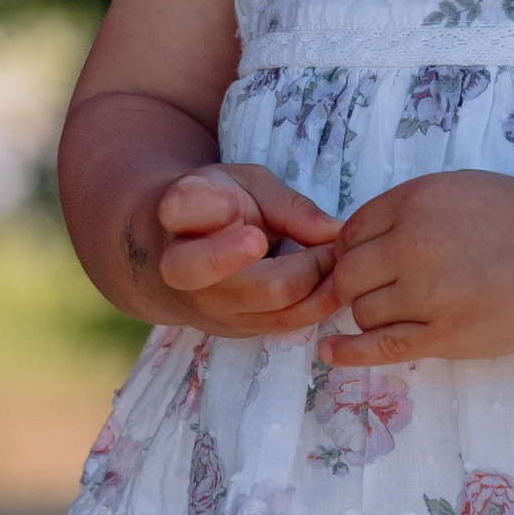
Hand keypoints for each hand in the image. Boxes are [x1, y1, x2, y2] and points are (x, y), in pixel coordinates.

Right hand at [145, 160, 342, 335]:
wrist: (174, 253)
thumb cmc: (217, 205)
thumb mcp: (247, 185)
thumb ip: (287, 204)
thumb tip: (333, 231)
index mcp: (178, 214)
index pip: (183, 209)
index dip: (212, 207)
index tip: (236, 205)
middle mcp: (182, 269)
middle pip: (249, 279)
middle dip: (303, 265)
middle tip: (333, 246)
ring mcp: (208, 306)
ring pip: (277, 306)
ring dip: (321, 285)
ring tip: (339, 260)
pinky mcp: (233, 329)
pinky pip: (287, 322)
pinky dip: (320, 303)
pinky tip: (333, 281)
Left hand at [319, 168, 513, 368]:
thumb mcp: (457, 190)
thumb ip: (407, 211)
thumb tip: (352, 242)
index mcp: (416, 202)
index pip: (351, 232)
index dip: (352, 250)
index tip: (365, 262)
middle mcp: (417, 244)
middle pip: (349, 275)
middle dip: (353, 285)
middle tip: (377, 289)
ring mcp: (432, 293)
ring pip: (364, 311)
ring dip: (371, 313)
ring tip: (403, 309)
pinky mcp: (448, 335)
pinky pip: (382, 347)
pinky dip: (350, 352)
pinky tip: (330, 353)